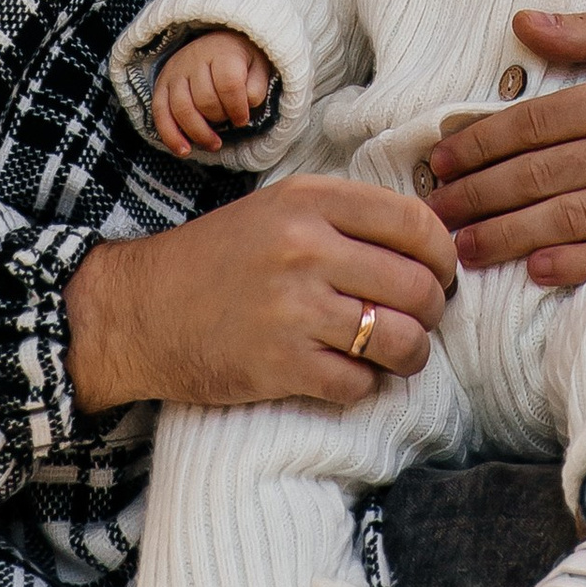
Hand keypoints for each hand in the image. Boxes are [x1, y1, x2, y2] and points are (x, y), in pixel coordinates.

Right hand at [65, 176, 454, 415]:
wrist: (142, 310)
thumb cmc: (221, 258)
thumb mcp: (281, 209)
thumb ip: (347, 217)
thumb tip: (429, 243)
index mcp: (311, 201)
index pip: (415, 223)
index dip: (443, 254)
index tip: (441, 273)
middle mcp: (306, 248)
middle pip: (417, 286)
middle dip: (432, 312)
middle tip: (419, 319)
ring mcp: (293, 309)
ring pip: (398, 340)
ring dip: (409, 354)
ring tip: (396, 353)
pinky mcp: (280, 365)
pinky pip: (358, 384)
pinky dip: (364, 385)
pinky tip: (348, 374)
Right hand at [153, 30, 273, 156]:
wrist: (217, 41)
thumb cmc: (240, 60)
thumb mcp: (258, 66)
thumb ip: (257, 86)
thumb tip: (246, 105)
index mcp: (223, 52)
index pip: (228, 83)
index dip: (237, 108)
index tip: (243, 119)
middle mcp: (195, 59)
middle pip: (204, 99)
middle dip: (219, 119)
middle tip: (229, 123)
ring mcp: (175, 72)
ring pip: (181, 108)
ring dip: (198, 133)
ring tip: (214, 144)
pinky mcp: (162, 85)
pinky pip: (160, 113)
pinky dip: (170, 136)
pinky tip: (184, 150)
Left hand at [425, 10, 585, 290]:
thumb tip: (522, 22)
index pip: (542, 120)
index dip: (485, 140)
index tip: (443, 155)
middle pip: (548, 173)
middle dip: (483, 193)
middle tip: (433, 210)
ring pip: (578, 217)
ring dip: (513, 235)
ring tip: (465, 248)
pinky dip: (583, 265)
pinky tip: (539, 273)